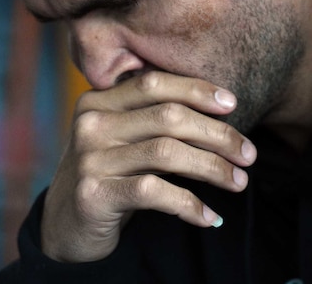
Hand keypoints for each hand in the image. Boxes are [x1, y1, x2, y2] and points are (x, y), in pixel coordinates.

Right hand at [39, 71, 257, 262]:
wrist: (63, 227)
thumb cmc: (107, 176)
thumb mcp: (121, 139)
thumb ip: (153, 119)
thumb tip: (221, 112)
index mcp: (97, 102)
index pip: (154, 84)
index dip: (197, 90)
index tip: (233, 104)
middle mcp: (91, 124)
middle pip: (168, 117)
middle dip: (217, 134)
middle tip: (248, 154)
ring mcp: (90, 159)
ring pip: (167, 153)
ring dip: (212, 168)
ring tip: (238, 182)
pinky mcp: (94, 194)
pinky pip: (155, 193)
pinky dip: (189, 204)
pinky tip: (209, 217)